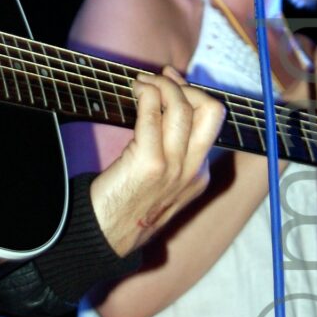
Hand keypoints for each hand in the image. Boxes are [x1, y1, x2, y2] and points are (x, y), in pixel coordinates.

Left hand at [89, 66, 224, 255]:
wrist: (105, 236)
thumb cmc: (125, 201)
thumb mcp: (159, 178)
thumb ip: (167, 147)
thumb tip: (162, 102)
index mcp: (199, 174)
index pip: (212, 120)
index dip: (192, 92)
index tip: (170, 80)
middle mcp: (193, 171)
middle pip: (211, 111)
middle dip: (186, 86)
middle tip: (158, 79)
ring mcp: (174, 168)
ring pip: (183, 108)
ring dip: (161, 85)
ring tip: (140, 83)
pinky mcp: (150, 164)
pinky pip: (154, 116)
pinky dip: (147, 95)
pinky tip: (135, 91)